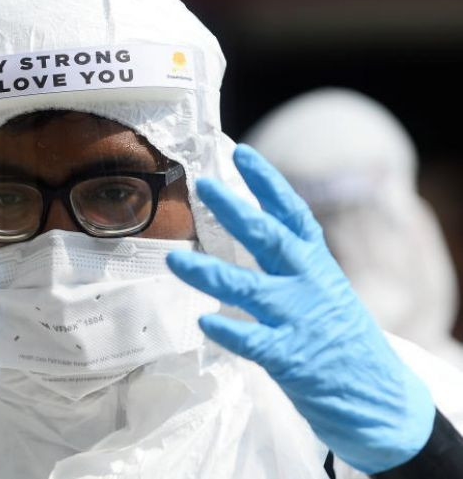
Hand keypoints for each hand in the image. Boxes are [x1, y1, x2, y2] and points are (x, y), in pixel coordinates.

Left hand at [166, 144, 433, 473]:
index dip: (267, 182)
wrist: (380, 401)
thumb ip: (287, 266)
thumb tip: (246, 232)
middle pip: (269, 239)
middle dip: (236, 211)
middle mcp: (308, 285)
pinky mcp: (291, 358)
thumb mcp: (323, 292)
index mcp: (317, 265)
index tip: (242, 153)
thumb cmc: (341, 341)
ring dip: (209, 273)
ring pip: (248, 289)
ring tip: (175, 259)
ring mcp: (300, 320)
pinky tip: (205, 323)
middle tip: (204, 186)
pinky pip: (252, 341)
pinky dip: (228, 331)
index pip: (292, 214)